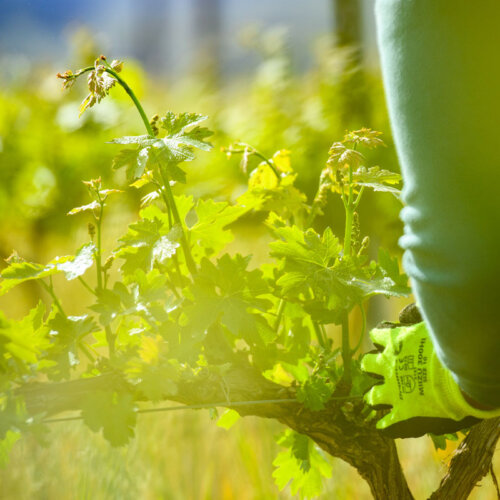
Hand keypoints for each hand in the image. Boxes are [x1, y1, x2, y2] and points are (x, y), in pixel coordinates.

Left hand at [361, 322, 499, 437]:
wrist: (462, 372)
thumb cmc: (450, 343)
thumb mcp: (429, 322)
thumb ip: (414, 315)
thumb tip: (403, 316)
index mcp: (394, 341)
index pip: (376, 335)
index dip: (380, 338)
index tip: (386, 340)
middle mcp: (387, 365)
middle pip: (367, 364)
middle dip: (372, 366)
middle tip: (380, 369)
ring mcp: (393, 390)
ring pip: (371, 395)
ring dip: (374, 396)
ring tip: (376, 398)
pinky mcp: (402, 413)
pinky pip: (386, 422)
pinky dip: (384, 424)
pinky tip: (383, 425)